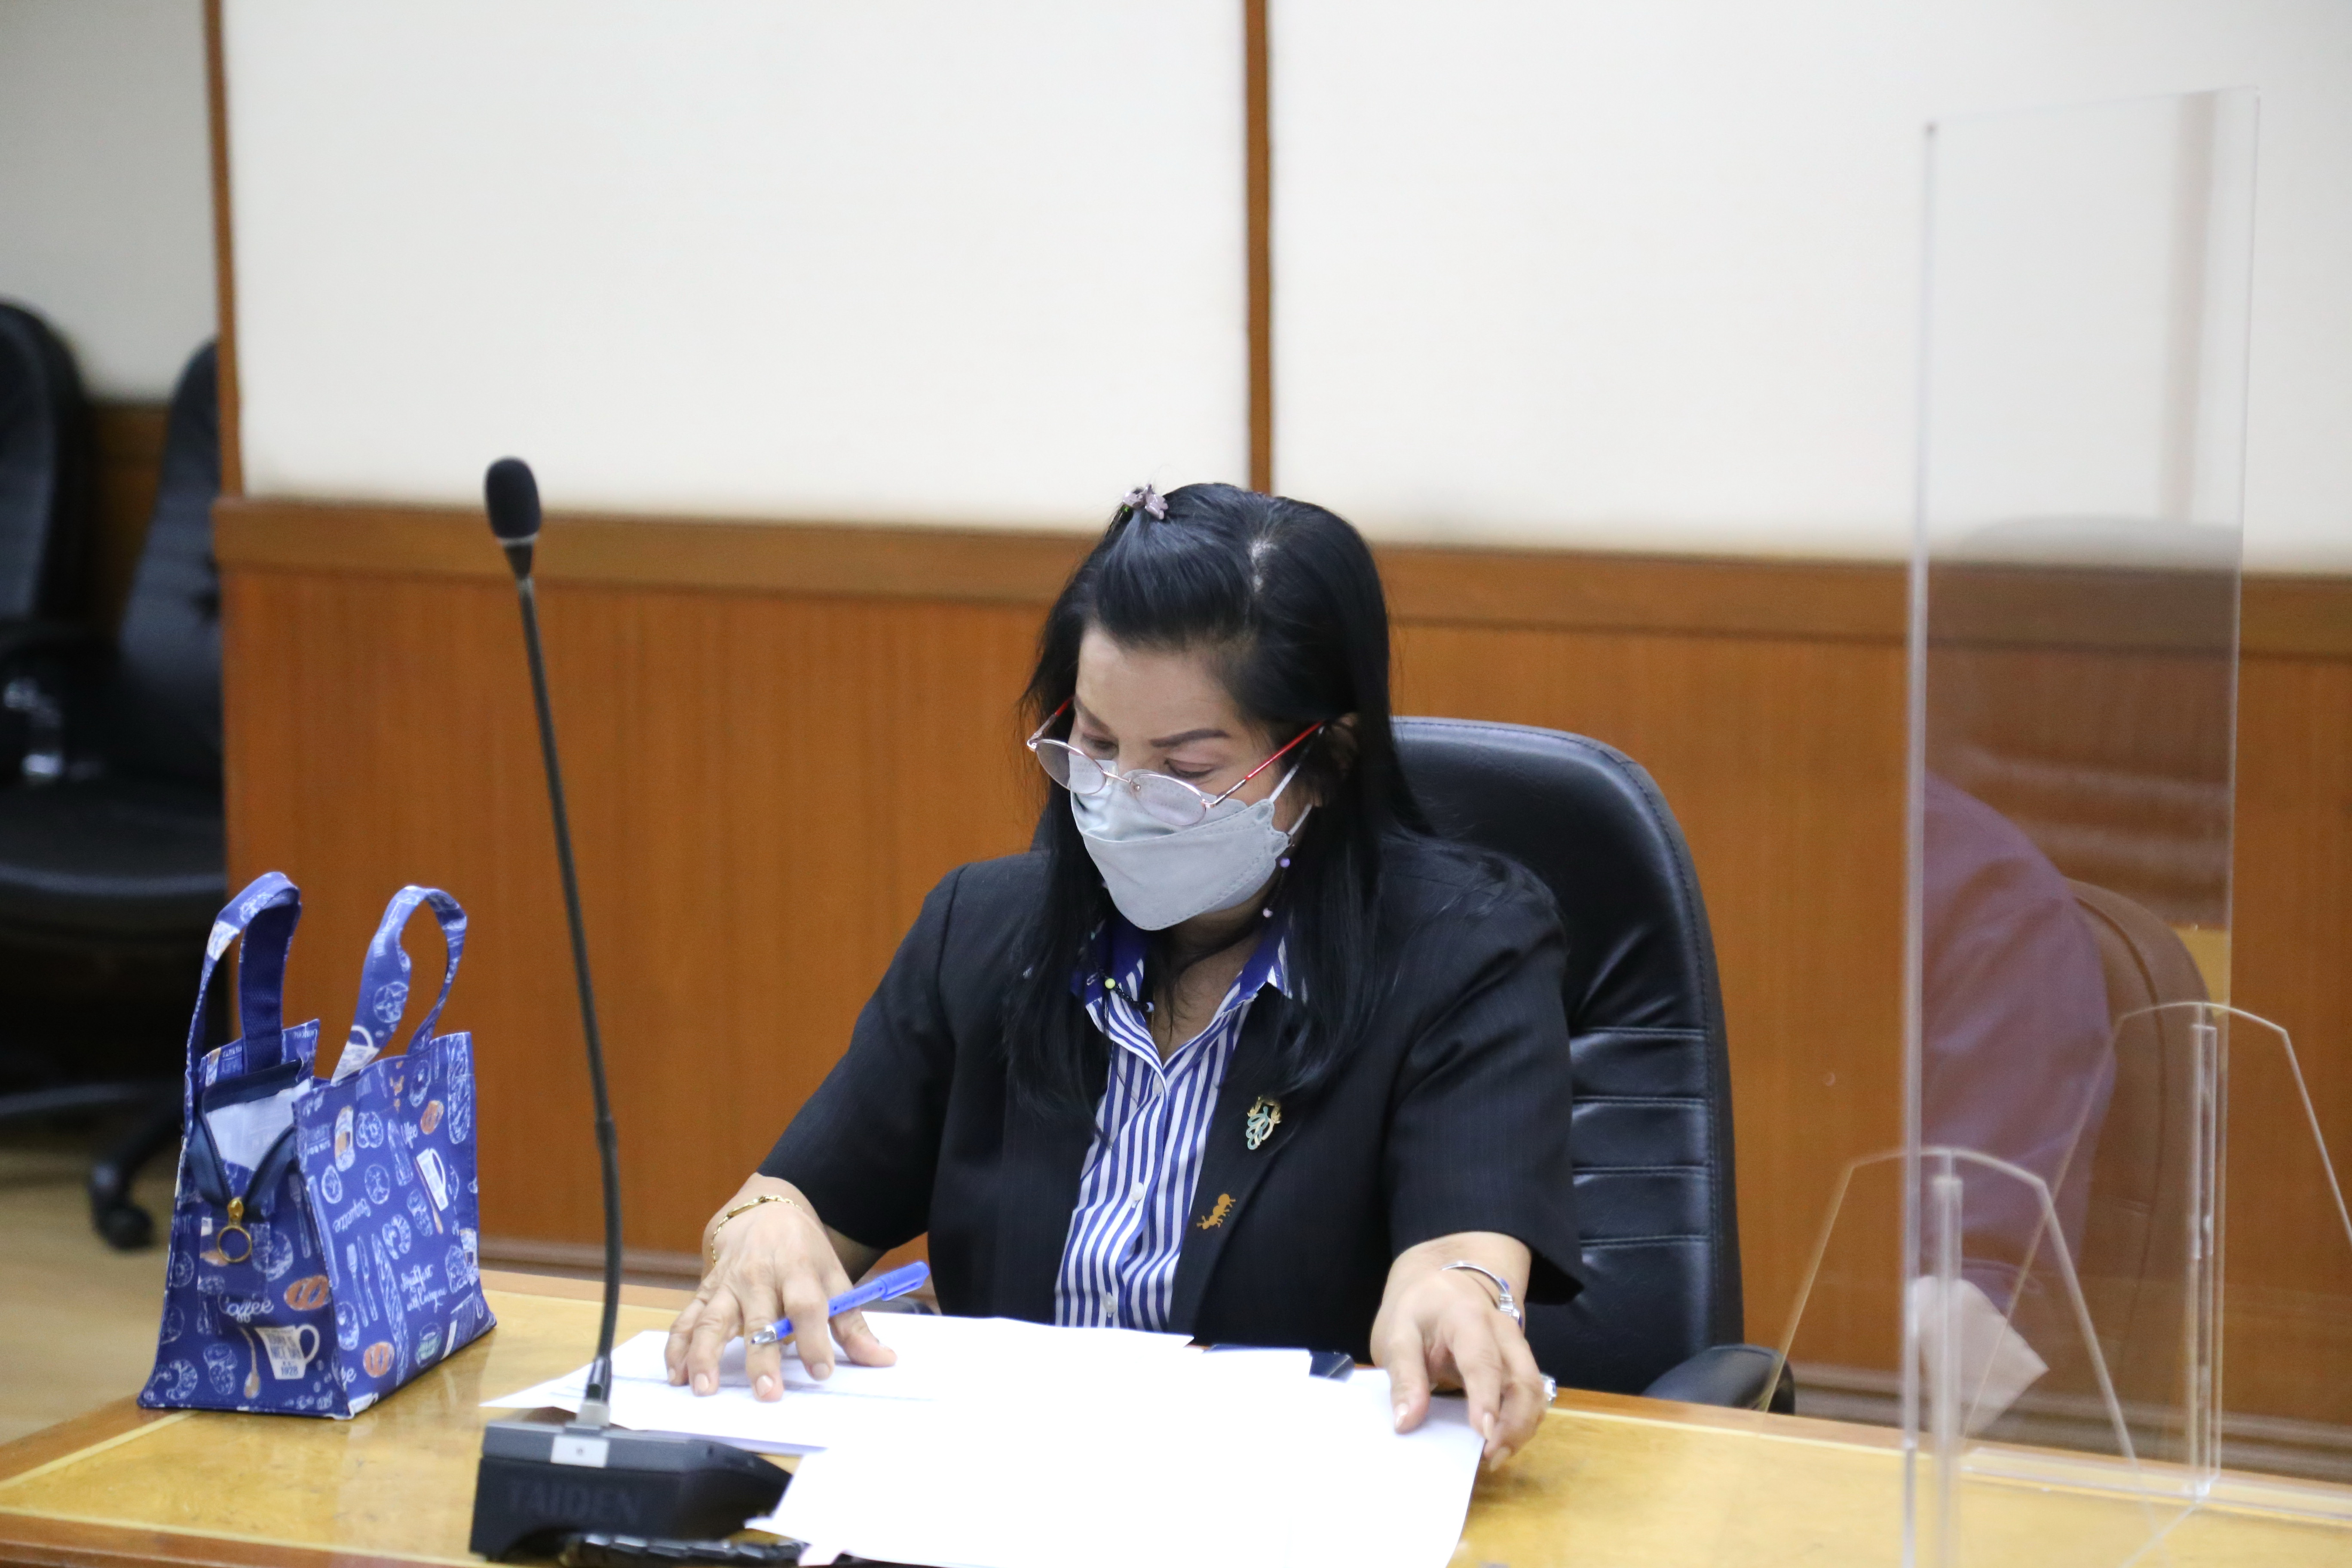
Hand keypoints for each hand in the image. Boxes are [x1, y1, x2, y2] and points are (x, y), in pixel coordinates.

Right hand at [664, 1177, 894, 1400]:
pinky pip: (686, 1319)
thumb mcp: (834, 1278)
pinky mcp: (704, 1291)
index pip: (807, 1305)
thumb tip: (884, 1359)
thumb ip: (853, 1323)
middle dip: (761, 1356)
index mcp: (797, 1269)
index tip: (822, 1372)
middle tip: (766, 1392)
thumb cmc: (804, 1253)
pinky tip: (676, 1374)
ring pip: (712, 1319)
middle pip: (759, 1318)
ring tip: (703, 1389)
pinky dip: (677, 1347)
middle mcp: (759, 1276)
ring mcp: (727, 1284)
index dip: (815, 1339)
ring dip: (705, 1355)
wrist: (763, 1214)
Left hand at [1370, 1233, 1549, 1468]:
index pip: (1483, 1360)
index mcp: (1468, 1317)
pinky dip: (1522, 1422)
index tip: (1485, 1433)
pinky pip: (1531, 1396)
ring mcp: (1517, 1348)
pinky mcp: (1519, 1365)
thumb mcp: (1398, 1334)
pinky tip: (1502, 1442)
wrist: (1443, 1289)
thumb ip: (1404, 1376)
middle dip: (1515, 1423)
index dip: (1486, 1398)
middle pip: (1524, 1380)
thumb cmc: (1419, 1312)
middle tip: (1491, 1457)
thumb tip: (1406, 1422)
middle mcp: (1503, 1332)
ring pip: (1535, 1391)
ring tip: (1495, 1456)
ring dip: (1522, 1428)